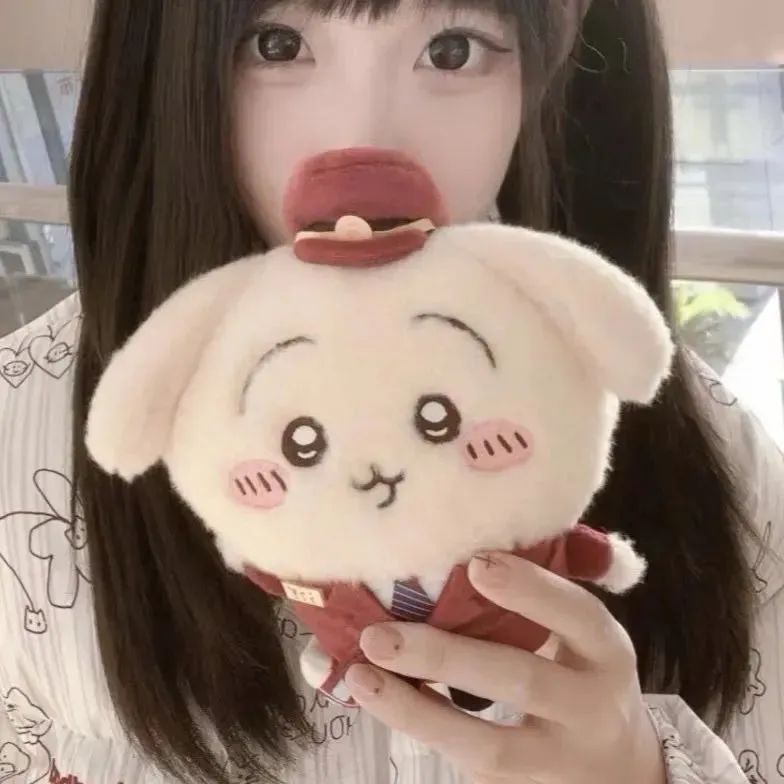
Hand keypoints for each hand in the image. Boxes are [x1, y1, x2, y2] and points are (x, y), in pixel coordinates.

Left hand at [345, 551, 665, 783]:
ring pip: (489, 746)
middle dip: (446, 658)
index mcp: (605, 651)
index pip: (577, 615)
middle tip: (380, 636)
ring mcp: (557, 759)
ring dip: (417, 711)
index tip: (476, 564)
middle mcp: (589, 707)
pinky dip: (421, 730)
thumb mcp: (580, 633)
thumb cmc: (582, 672)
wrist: (619, 768)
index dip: (531, 590)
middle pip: (521, 682)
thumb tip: (460, 548)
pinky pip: (469, 767)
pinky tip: (379, 700)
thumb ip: (538, 595)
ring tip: (362, 676)